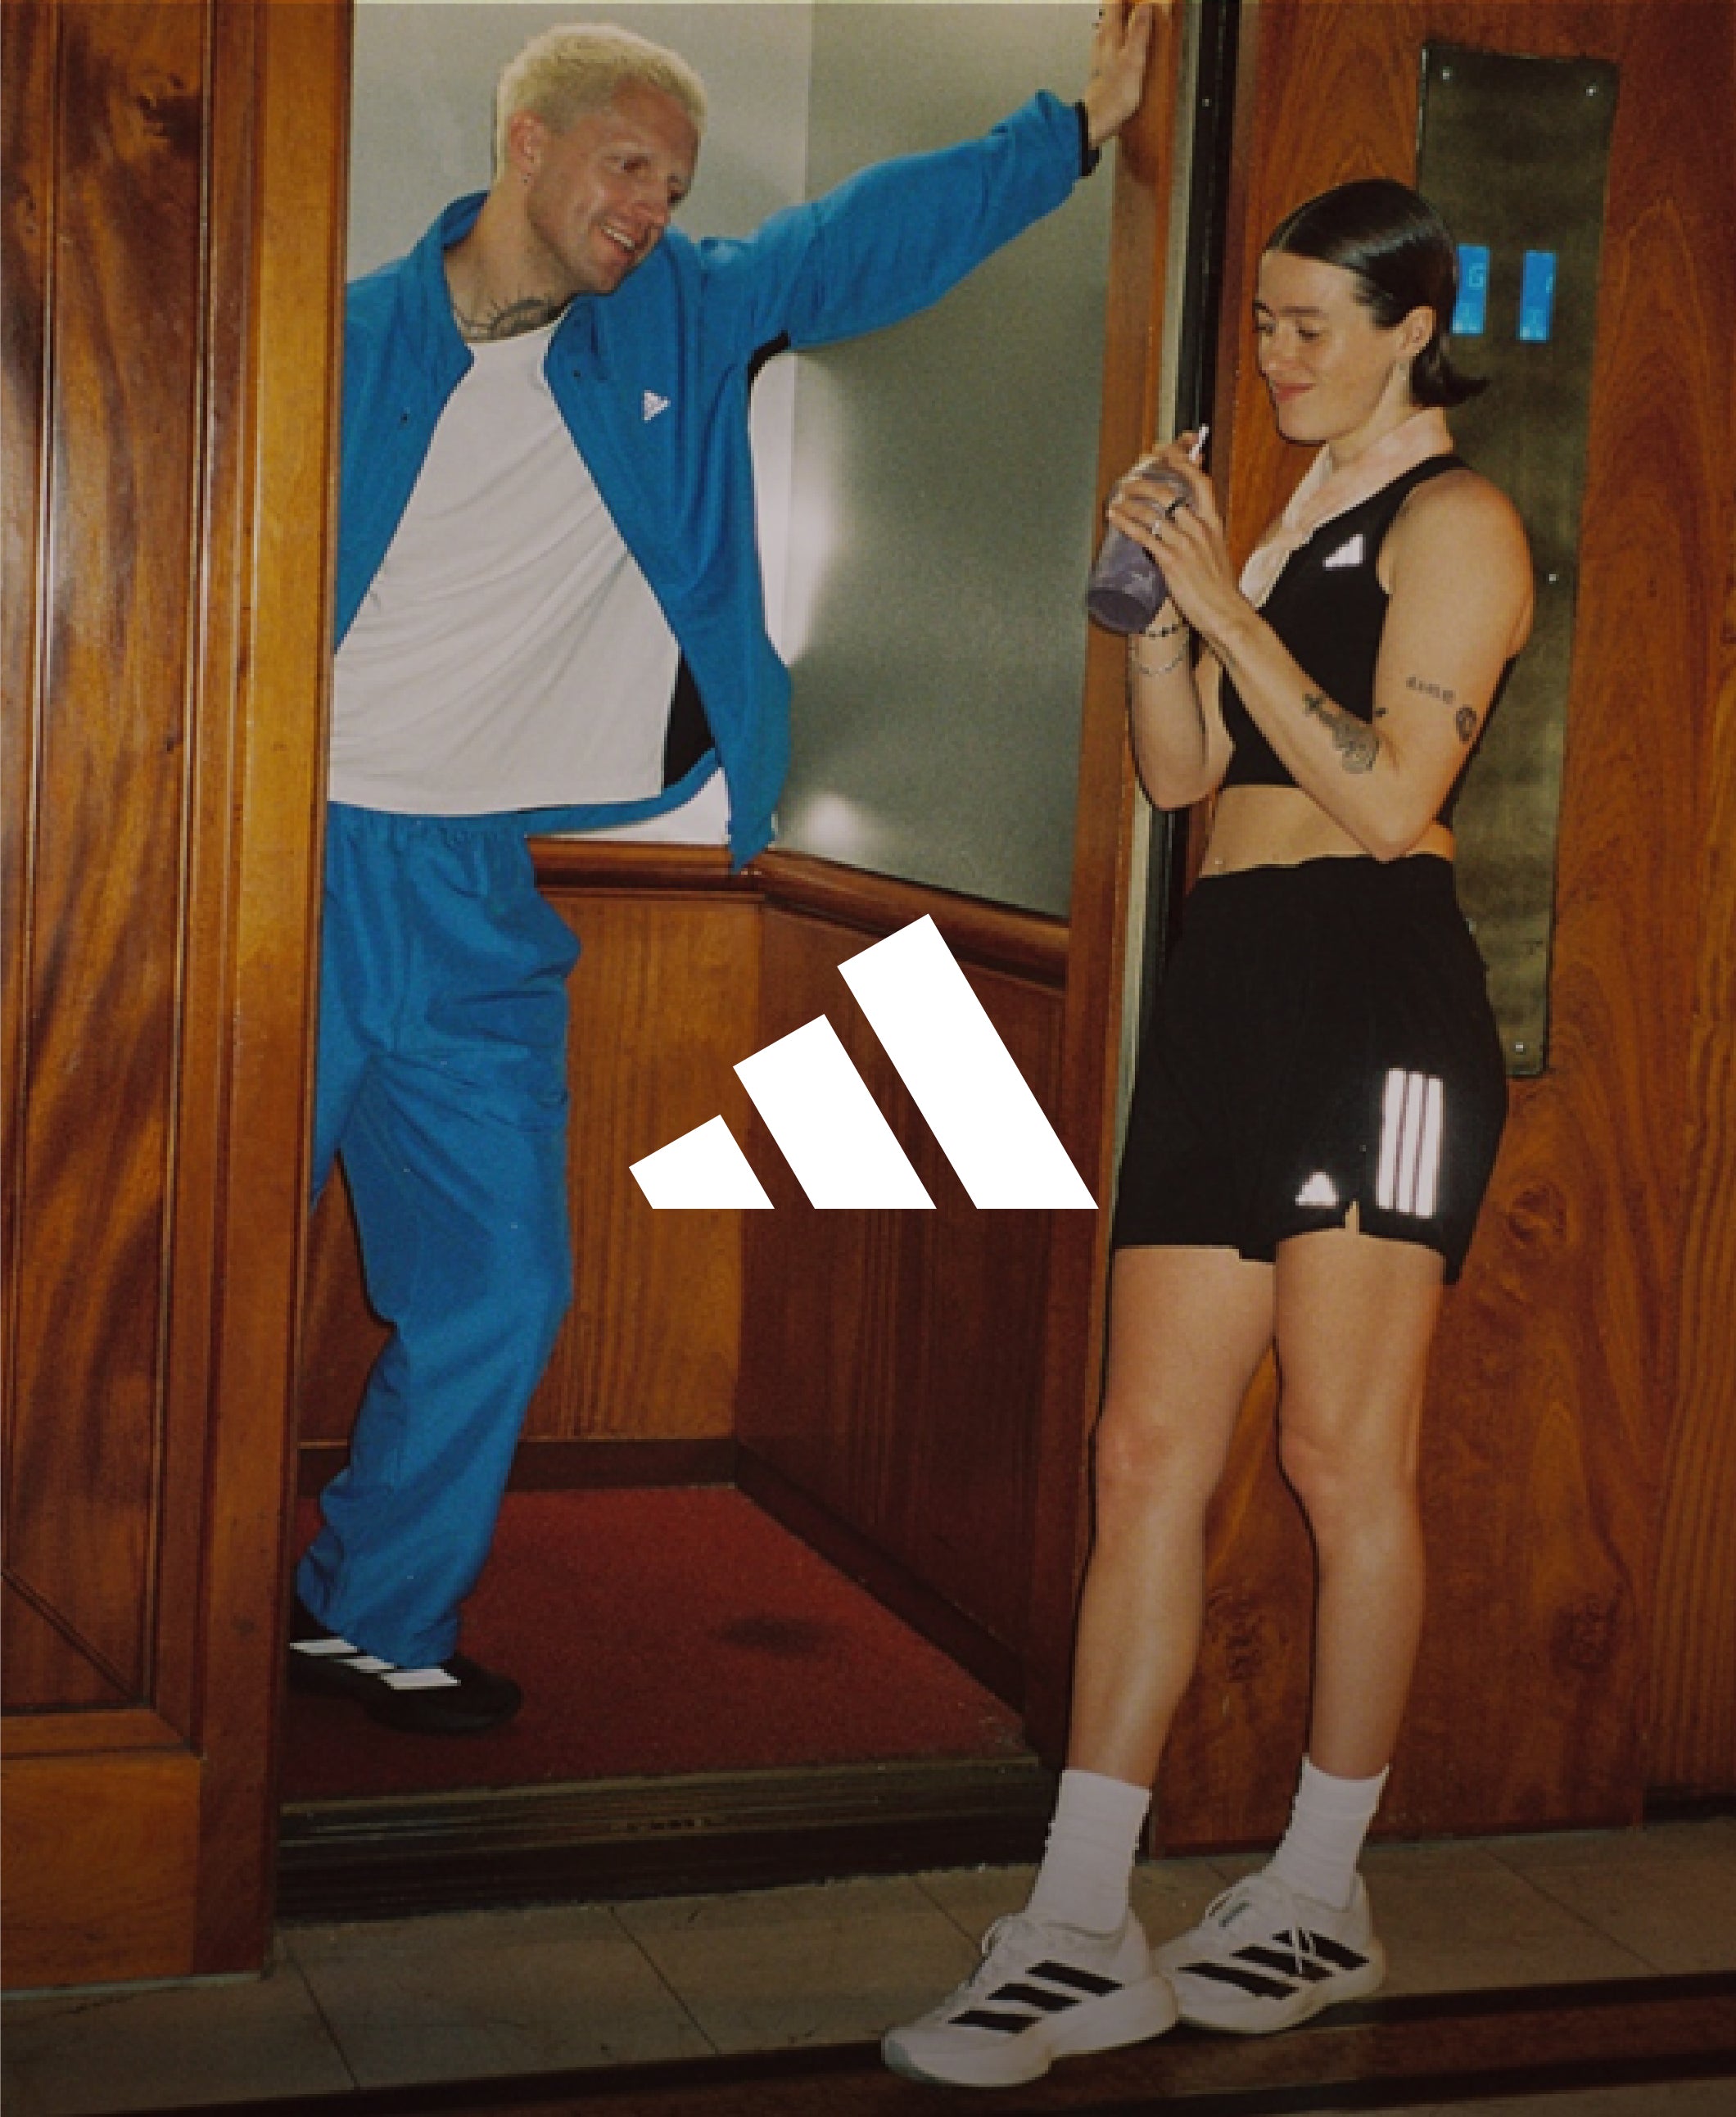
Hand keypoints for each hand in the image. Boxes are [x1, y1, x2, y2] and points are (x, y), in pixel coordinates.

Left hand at [1081, 1, 1163, 147]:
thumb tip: (1144, 8)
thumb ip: (1138, 32)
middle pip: (1108, 18)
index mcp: (1110, 38)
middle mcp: (1101, 46)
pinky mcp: (1098, 75)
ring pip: (1104, 34)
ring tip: (1120, 21)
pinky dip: (1111, 45)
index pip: (1115, 6)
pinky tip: (1114, 52)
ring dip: (1113, 26)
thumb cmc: (1113, 96)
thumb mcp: (1133, 60)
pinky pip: (1104, 52)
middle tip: (1125, 4)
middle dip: (1117, 9)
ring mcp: (1098, 61)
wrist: (1095, 122)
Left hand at [1105, 434, 1245, 642]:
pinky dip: (1126, 522)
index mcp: (1213, 523)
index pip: (1200, 482)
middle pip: (1171, 491)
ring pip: (1154, 510)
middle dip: (1146, 479)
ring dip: (1131, 499)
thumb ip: (1201, 534)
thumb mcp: (1215, 551)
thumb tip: (1183, 524)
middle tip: (1129, 477)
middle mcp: (1199, 528)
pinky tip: (1114, 516)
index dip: (1183, 461)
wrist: (1225, 613)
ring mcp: (1185, 544)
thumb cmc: (1218, 587)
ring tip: (1116, 496)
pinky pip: (1145, 536)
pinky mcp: (1172, 562)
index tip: (1167, 450)